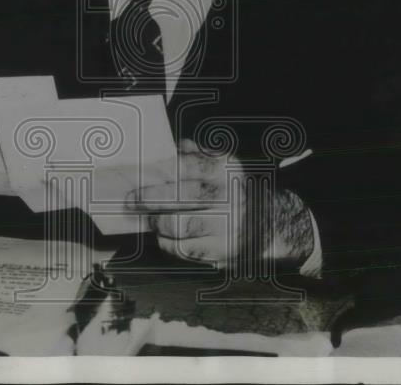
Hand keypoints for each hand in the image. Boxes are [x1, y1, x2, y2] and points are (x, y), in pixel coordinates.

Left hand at [126, 139, 314, 269]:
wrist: (268, 225)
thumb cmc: (233, 190)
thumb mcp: (222, 166)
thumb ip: (198, 155)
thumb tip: (173, 148)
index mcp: (227, 171)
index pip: (190, 165)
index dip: (162, 169)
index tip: (140, 173)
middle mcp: (229, 197)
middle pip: (182, 197)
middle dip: (150, 198)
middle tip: (131, 200)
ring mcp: (226, 227)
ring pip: (180, 226)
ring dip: (158, 223)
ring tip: (149, 219)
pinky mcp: (222, 252)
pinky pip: (184, 249)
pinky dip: (168, 243)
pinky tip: (164, 237)